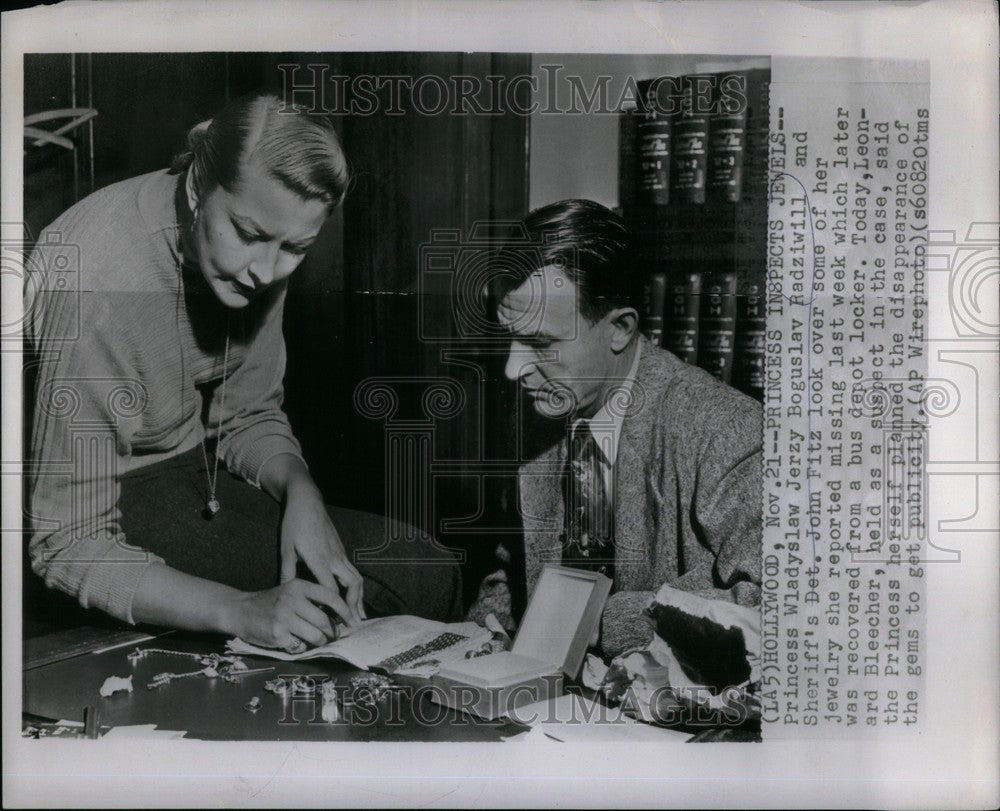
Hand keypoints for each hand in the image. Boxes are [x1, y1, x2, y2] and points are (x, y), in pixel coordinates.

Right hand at [223, 579, 347, 650]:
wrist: (240, 610)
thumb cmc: (271, 602)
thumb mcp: (290, 591)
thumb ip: (311, 599)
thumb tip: (339, 617)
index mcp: (299, 586)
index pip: (330, 597)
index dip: (344, 611)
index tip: (352, 621)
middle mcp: (292, 599)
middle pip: (325, 621)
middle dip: (333, 632)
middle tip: (333, 636)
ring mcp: (284, 617)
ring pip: (316, 635)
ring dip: (320, 642)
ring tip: (317, 640)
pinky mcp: (277, 634)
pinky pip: (300, 645)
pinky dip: (302, 647)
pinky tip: (296, 642)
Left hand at [279, 480, 364, 623]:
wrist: (307, 501)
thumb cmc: (294, 525)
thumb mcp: (286, 549)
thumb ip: (288, 573)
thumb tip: (285, 595)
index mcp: (320, 560)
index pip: (330, 590)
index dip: (333, 608)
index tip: (331, 624)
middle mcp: (335, 558)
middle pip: (352, 585)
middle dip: (354, 606)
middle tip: (353, 624)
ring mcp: (341, 553)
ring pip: (357, 578)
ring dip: (359, 598)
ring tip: (359, 615)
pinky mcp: (342, 550)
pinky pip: (353, 571)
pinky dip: (356, 587)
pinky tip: (353, 596)